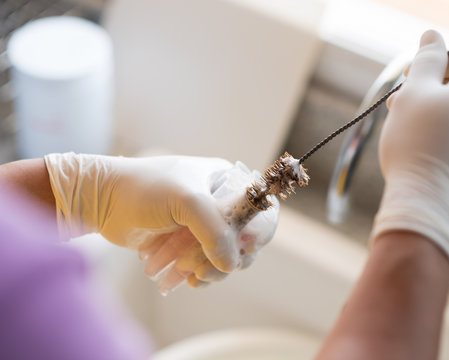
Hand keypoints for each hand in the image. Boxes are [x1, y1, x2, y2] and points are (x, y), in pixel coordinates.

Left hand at [45, 153, 278, 290]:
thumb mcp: (186, 201)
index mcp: (226, 183)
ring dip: (209, 269)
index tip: (243, 245)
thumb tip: (232, 264)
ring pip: (227, 259)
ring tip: (186, 272)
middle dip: (226, 256)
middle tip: (202, 263)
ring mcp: (205, 227)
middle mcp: (220, 204)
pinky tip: (184, 279)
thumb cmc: (143, 189)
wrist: (102, 201)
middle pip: (247, 241)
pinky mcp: (190, 246)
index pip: (261, 209)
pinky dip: (200, 276)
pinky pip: (209, 268)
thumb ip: (215, 230)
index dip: (257, 231)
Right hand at [372, 30, 448, 268]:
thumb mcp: (414, 94)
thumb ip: (426, 59)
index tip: (409, 84)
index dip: (432, 66)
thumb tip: (432, 35)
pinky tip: (437, 157)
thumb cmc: (416, 144)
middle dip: (437, 93)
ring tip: (419, 137)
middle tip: (405, 111)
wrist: (428, 203)